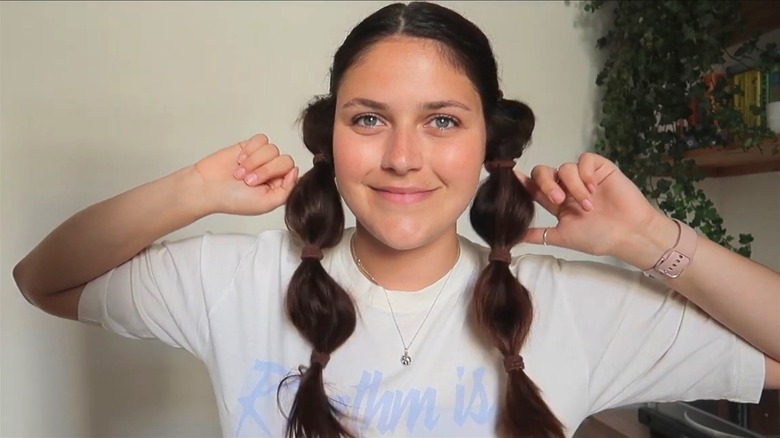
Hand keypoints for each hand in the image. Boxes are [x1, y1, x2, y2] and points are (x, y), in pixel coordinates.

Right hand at [193, 133, 297, 215]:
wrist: (208, 187)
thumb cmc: (232, 199)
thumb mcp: (266, 204)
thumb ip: (287, 191)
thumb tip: (296, 172)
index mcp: (279, 186)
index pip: (294, 173)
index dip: (281, 177)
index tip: (266, 184)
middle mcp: (272, 171)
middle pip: (284, 160)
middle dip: (265, 170)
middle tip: (248, 180)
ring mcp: (262, 158)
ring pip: (272, 149)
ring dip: (254, 162)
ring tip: (240, 173)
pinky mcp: (250, 146)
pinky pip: (261, 140)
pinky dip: (250, 150)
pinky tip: (240, 160)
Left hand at [517, 152, 667, 259]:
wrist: (629, 233)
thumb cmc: (598, 237)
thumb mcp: (563, 237)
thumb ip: (538, 235)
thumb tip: (513, 238)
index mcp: (557, 203)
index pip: (535, 188)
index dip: (523, 181)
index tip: (512, 175)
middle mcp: (567, 187)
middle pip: (544, 172)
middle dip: (546, 184)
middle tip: (559, 200)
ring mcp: (583, 177)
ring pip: (564, 168)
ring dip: (573, 187)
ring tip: (587, 206)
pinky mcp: (600, 168)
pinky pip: (584, 160)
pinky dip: (585, 173)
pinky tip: (594, 189)